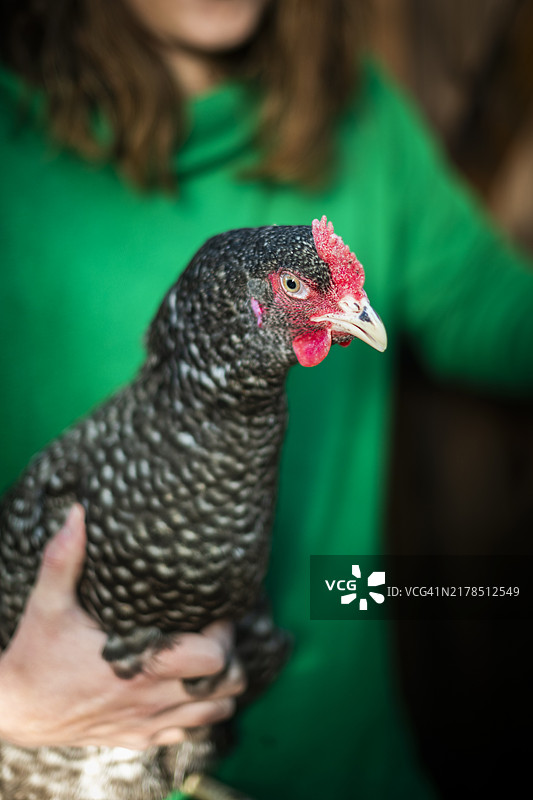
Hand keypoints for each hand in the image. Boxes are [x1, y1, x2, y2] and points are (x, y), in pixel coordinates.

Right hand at [0, 505, 244, 749]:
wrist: (13, 710)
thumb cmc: (35, 655)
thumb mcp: (48, 605)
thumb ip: (64, 559)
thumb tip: (78, 514)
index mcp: (141, 665)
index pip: (214, 657)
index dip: (224, 633)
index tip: (216, 612)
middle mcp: (151, 699)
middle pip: (227, 686)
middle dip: (230, 658)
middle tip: (215, 634)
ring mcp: (146, 722)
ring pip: (214, 714)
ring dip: (218, 688)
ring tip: (206, 662)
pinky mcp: (136, 739)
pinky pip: (185, 733)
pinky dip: (195, 713)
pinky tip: (182, 690)